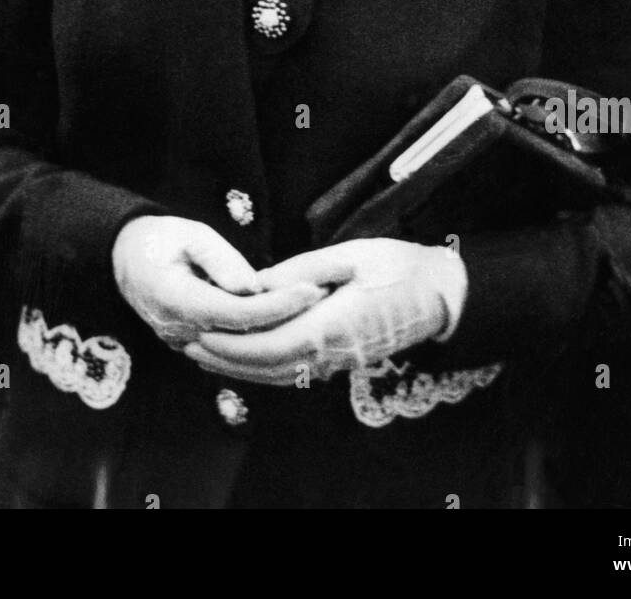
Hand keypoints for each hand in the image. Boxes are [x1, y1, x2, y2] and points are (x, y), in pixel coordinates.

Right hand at [113, 215, 324, 349]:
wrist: (121, 258)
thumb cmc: (157, 238)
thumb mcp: (188, 233)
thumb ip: (220, 259)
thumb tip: (254, 286)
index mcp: (176, 299)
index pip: (238, 313)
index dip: (278, 305)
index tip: (311, 290)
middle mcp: (179, 331)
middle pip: (244, 337)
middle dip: (288, 321)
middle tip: (326, 300)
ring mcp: (183, 343)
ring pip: (240, 349)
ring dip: (279, 332)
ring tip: (318, 310)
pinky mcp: (192, 345)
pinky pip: (231, 348)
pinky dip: (261, 337)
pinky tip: (292, 321)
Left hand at [184, 238, 467, 385]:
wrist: (443, 295)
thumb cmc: (400, 268)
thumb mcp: (351, 255)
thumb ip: (302, 271)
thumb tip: (258, 283)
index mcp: (332, 325)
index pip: (268, 344)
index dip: (230, 343)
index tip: (199, 330)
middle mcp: (332, 353)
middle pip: (267, 367)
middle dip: (224, 358)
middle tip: (187, 343)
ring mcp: (339, 361)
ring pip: (280, 375)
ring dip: (239, 367)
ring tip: (205, 352)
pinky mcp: (343, 360)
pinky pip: (296, 371)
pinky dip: (264, 368)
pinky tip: (246, 357)